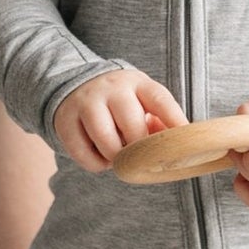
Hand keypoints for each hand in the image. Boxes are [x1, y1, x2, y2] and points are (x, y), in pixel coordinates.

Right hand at [51, 67, 187, 171]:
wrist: (78, 85)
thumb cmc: (122, 102)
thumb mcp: (142, 102)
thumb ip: (159, 123)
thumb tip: (172, 149)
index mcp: (137, 83)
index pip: (160, 101)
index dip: (174, 122)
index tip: (183, 143)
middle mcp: (111, 89)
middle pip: (132, 127)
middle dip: (140, 150)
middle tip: (140, 156)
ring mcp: (86, 103)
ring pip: (107, 142)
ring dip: (117, 159)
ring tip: (119, 156)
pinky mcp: (65, 120)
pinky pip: (84, 155)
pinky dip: (97, 164)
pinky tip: (101, 156)